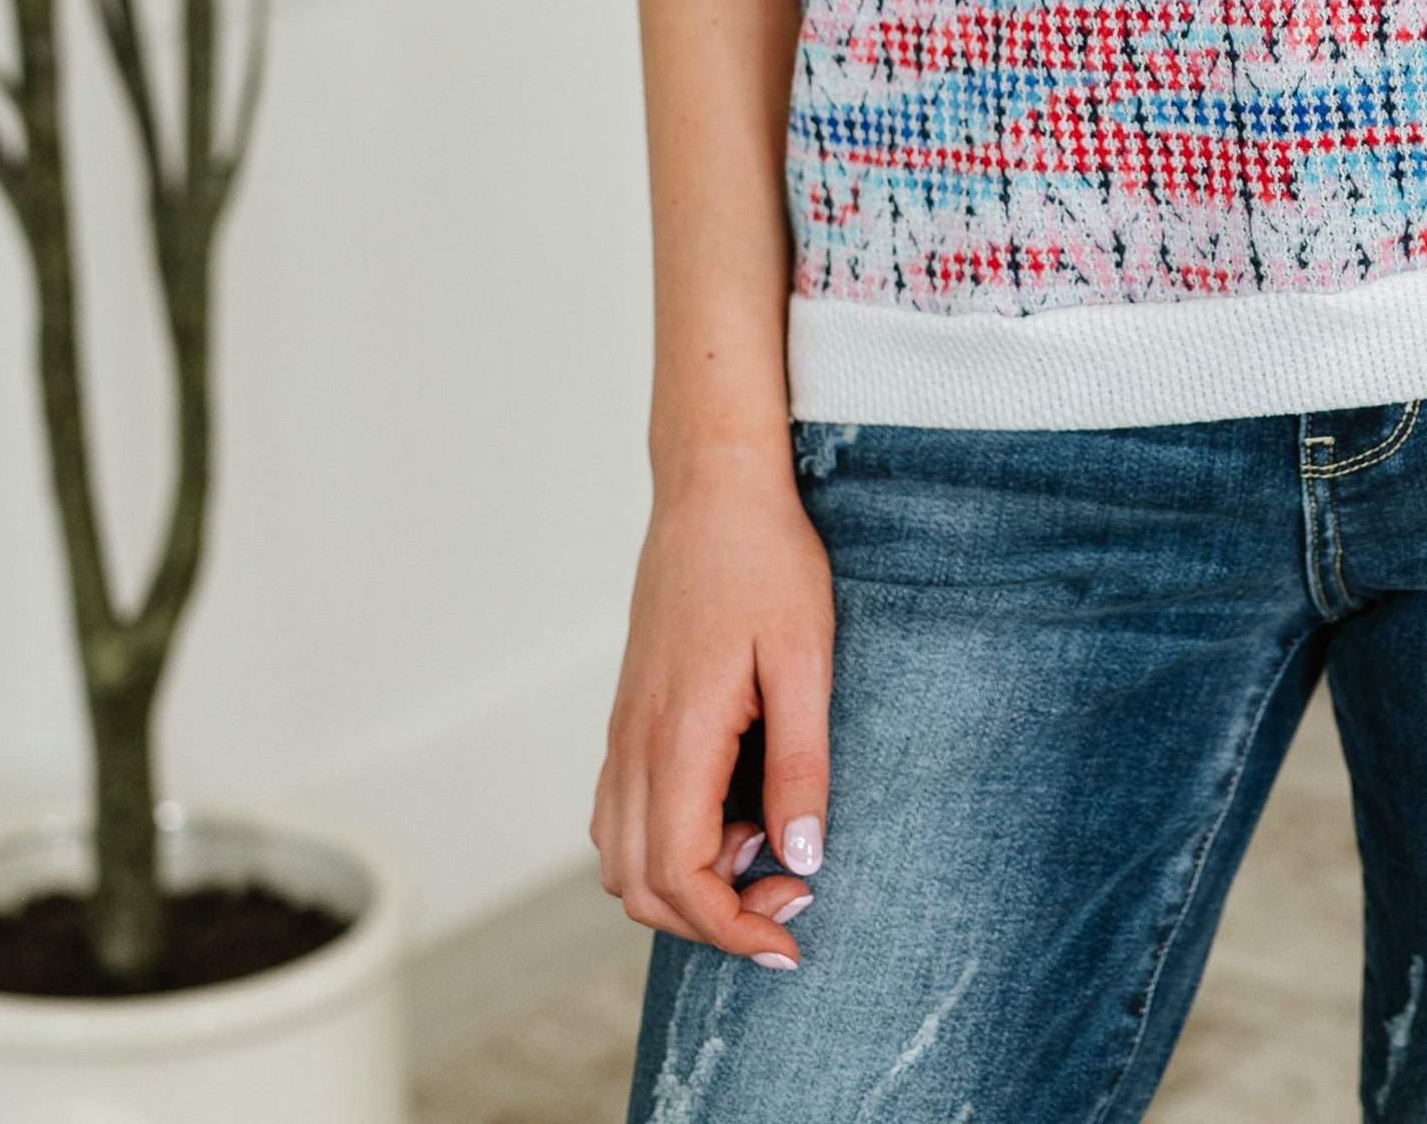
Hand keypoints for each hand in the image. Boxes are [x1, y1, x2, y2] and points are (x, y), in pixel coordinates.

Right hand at [591, 453, 834, 964]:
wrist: (712, 489)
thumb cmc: (766, 562)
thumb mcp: (805, 660)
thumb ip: (802, 765)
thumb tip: (802, 858)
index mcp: (679, 738)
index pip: (682, 880)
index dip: (734, 929)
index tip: (792, 937)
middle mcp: (635, 746)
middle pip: (642, 888)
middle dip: (714, 920)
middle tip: (792, 890)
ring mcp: (623, 732)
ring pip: (620, 860)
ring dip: (684, 885)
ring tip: (762, 846)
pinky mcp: (628, 717)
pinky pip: (620, 816)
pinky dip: (663, 847)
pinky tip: (730, 813)